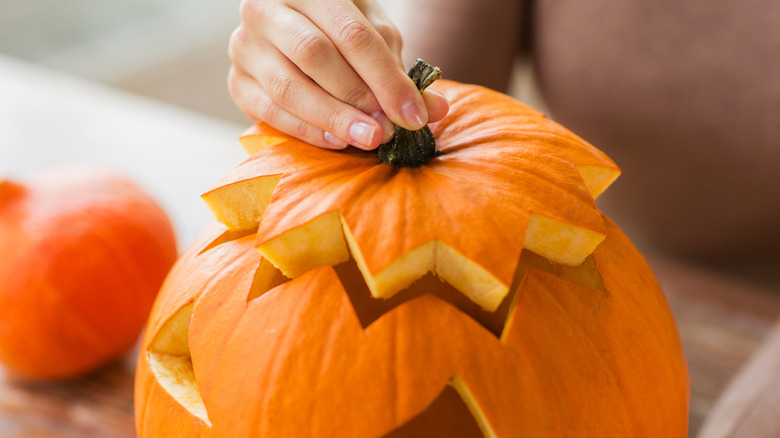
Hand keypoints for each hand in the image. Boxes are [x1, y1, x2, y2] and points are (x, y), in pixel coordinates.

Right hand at [229, 0, 448, 149]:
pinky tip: (337, 141)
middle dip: (358, 97)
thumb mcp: (375, 38)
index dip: (386, 77)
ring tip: (368, 140)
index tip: (414, 115)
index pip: (352, 33)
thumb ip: (401, 72)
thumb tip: (435, 110)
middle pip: (315, 55)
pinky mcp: (237, 82)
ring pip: (288, 85)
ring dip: (333, 117)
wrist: (295, 33)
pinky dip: (306, 129)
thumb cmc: (343, 33)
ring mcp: (245, 45)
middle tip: (388, 130)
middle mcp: (266, 8)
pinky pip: (269, 111)